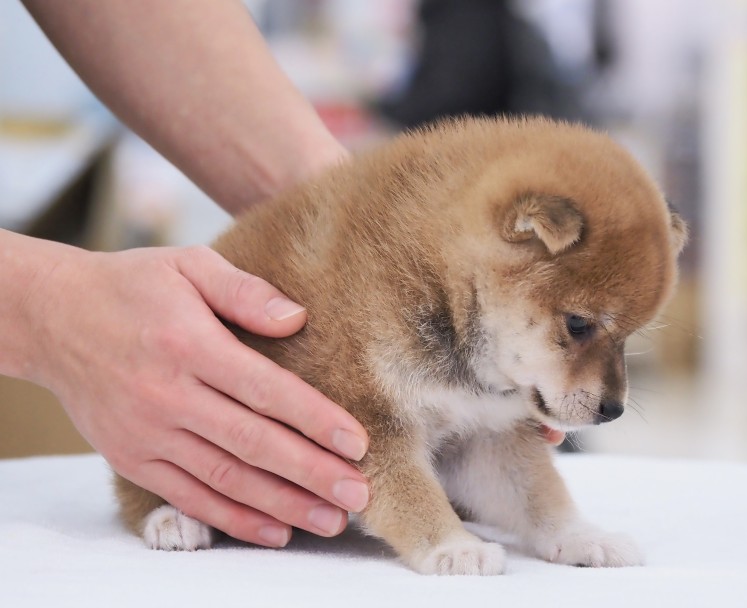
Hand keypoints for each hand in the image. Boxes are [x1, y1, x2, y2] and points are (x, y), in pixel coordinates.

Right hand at [25, 244, 368, 546]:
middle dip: (312, 472)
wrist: (53, 318)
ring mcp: (147, 432)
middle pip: (253, 443)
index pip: (264, 389)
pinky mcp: (132, 458)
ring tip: (331, 520)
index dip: (314, 418)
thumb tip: (298, 318)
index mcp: (189, 344)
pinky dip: (233, 518)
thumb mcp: (188, 264)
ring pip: (226, 478)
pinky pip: (189, 496)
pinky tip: (275, 530)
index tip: (357, 442)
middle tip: (360, 493)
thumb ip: (244, 290)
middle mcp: (168, 394)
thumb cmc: (132, 287)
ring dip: (283, 504)